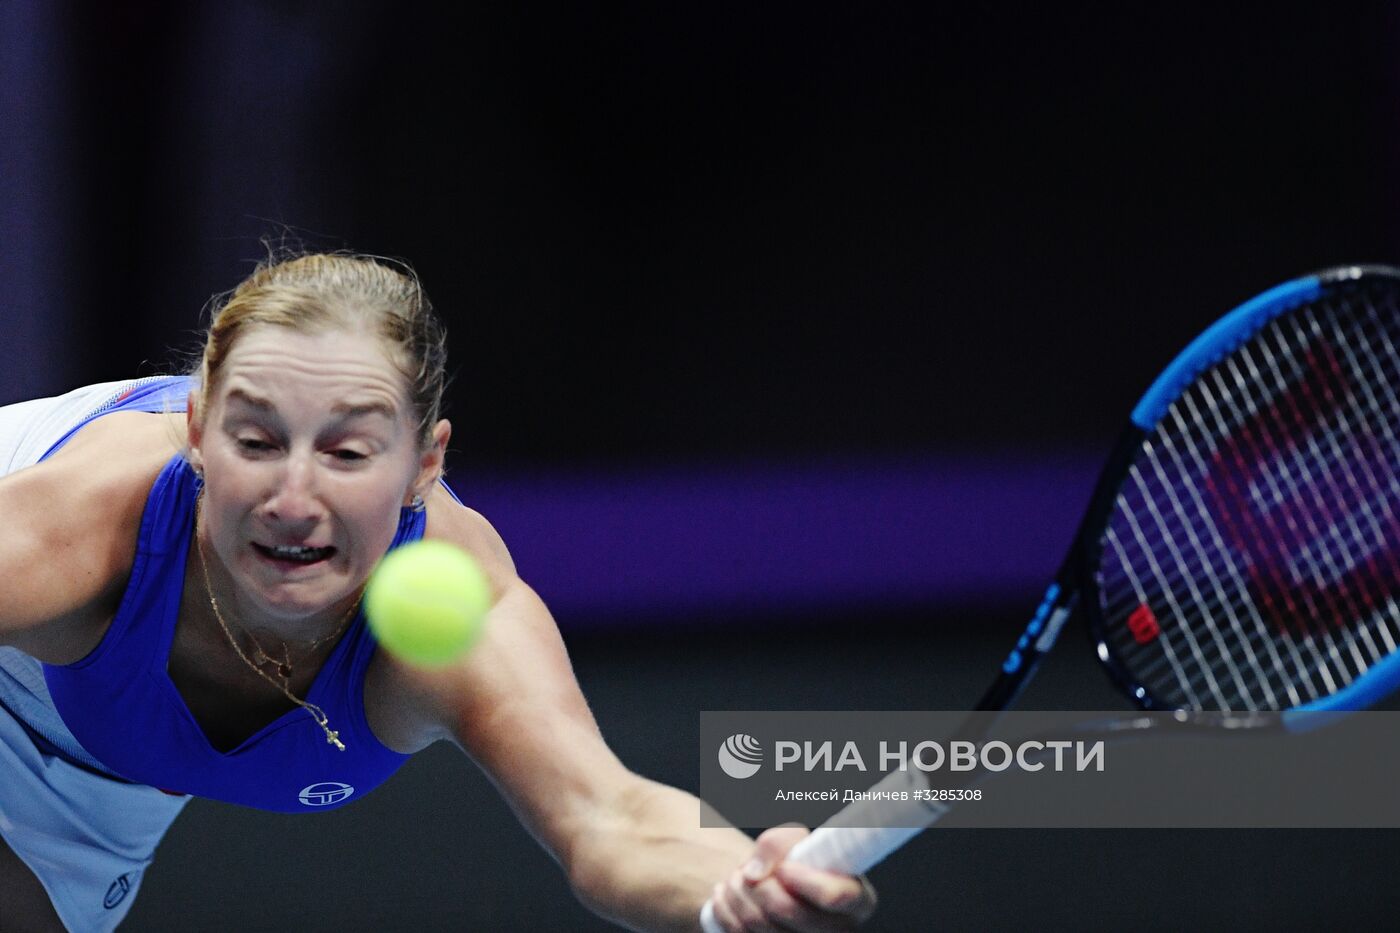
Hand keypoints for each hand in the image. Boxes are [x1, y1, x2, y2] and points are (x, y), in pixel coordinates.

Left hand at [707, 825, 876, 931]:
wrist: (767, 888)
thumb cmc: (789, 863)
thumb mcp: (792, 840)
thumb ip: (776, 844)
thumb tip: (754, 875)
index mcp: (856, 901)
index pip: (835, 896)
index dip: (803, 879)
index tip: (784, 867)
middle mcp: (838, 931)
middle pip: (788, 911)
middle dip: (758, 884)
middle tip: (749, 871)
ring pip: (759, 924)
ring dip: (737, 893)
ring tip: (737, 879)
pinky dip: (726, 910)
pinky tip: (728, 897)